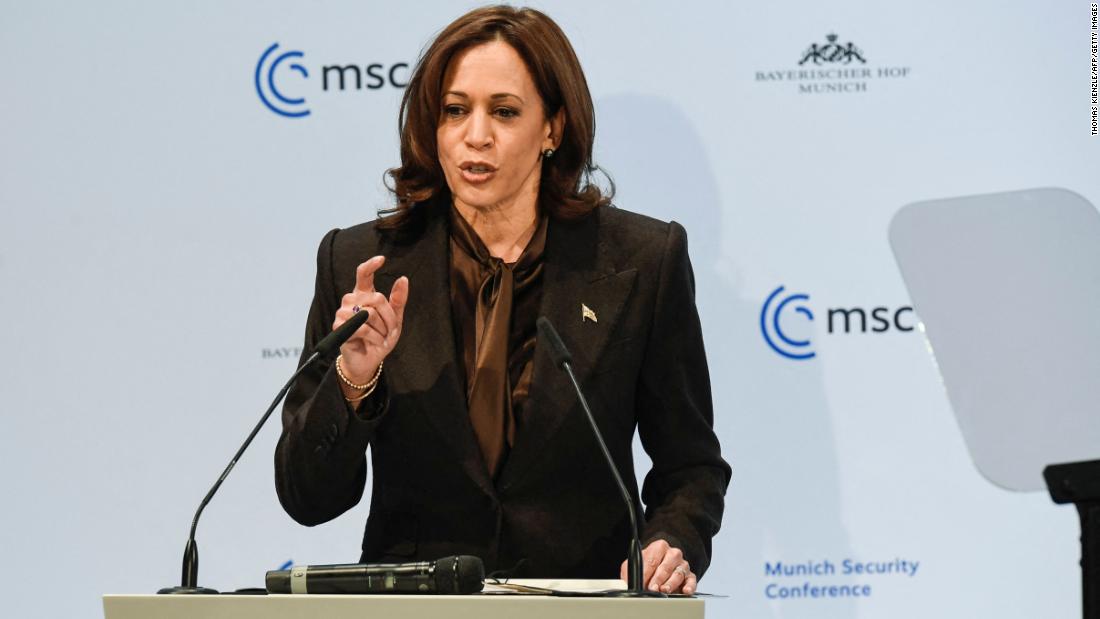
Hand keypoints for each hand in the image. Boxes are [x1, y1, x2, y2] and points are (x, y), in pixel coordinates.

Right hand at [332, 256, 408, 394]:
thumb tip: (403, 278)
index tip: (381, 259)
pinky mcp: (339, 327)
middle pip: (376, 298)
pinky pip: (362, 328)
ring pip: (370, 313)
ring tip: (381, 338)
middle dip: (389, 316)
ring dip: (382, 329)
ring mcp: (343, 313)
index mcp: (364, 295)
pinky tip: (375, 343)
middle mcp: (351, 300)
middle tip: (391, 330)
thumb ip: (398, 300)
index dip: (370, 265)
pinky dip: (374, 337)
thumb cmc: (381, 338)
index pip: (363, 275)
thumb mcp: (395, 319)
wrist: (370, 360)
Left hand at [619, 539, 696, 594]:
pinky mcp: (690, 576)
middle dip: (658, 579)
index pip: (652, 559)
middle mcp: (672, 554)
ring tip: (664, 590)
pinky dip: (689, 587)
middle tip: (652, 588)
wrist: (660, 566)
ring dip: (670, 583)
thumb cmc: (648, 565)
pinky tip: (685, 591)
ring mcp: (682, 565)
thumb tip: (627, 584)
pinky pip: (691, 581)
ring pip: (678, 574)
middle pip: (666, 566)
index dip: (646, 573)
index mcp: (659, 547)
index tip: (642, 582)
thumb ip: (630, 571)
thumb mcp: (635, 564)